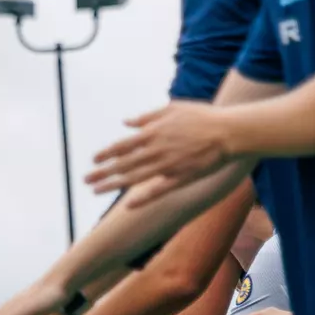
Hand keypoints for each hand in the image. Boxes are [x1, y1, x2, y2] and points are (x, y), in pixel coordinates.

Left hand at [87, 102, 232, 197]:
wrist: (229, 131)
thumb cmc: (202, 117)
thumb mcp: (173, 108)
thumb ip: (147, 117)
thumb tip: (126, 122)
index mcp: (154, 132)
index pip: (124, 144)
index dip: (107, 153)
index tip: (93, 159)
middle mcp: (157, 149)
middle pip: (124, 163)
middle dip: (102, 172)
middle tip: (85, 180)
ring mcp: (168, 165)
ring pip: (135, 177)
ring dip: (113, 185)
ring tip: (96, 192)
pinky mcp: (181, 178)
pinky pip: (158, 190)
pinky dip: (143, 198)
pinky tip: (128, 205)